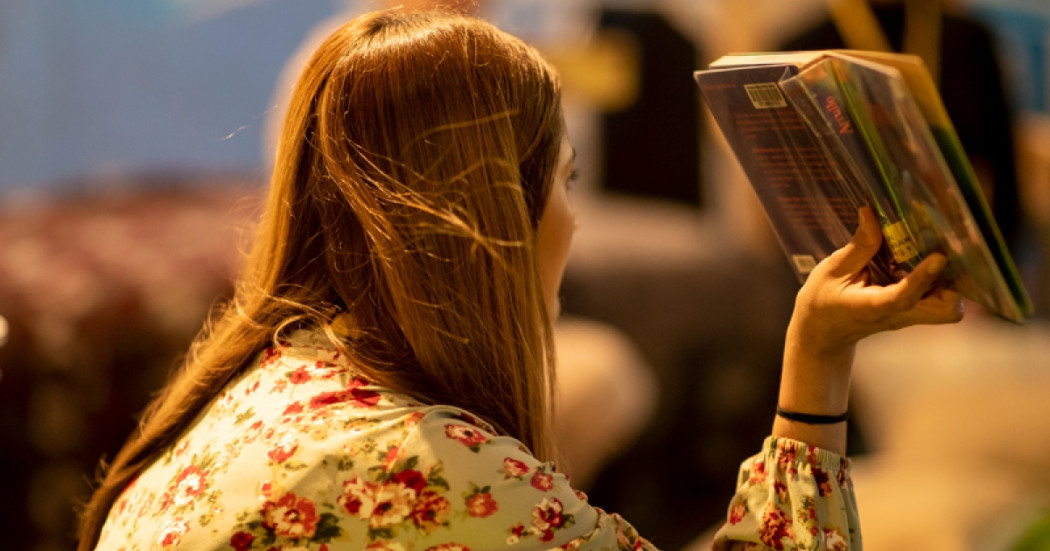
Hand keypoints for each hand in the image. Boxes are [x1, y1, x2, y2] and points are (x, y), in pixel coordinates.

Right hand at [774, 207, 963, 454]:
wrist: (823, 333)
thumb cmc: (823, 301)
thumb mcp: (832, 271)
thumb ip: (858, 245)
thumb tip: (871, 213)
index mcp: (871, 307)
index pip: (903, 297)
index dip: (922, 277)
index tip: (938, 256)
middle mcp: (897, 315)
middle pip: (944, 311)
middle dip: (953, 285)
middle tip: (943, 253)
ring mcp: (908, 316)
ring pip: (947, 308)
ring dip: (950, 281)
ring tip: (936, 251)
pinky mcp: (912, 311)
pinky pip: (940, 300)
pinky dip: (941, 280)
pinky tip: (927, 257)